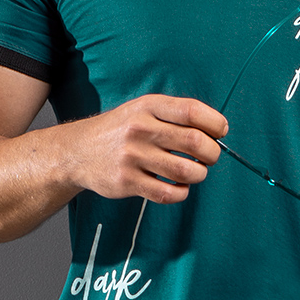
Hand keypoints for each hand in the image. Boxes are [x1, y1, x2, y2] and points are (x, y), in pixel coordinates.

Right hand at [65, 94, 227, 203]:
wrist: (78, 151)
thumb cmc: (122, 129)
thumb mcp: (143, 109)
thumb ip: (176, 115)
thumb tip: (217, 131)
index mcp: (148, 106)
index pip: (192, 111)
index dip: (215, 123)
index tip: (220, 131)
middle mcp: (140, 129)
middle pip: (195, 142)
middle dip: (212, 153)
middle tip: (210, 156)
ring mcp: (132, 156)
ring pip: (186, 171)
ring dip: (199, 174)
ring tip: (194, 172)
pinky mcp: (127, 182)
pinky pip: (168, 193)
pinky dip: (181, 192)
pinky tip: (178, 186)